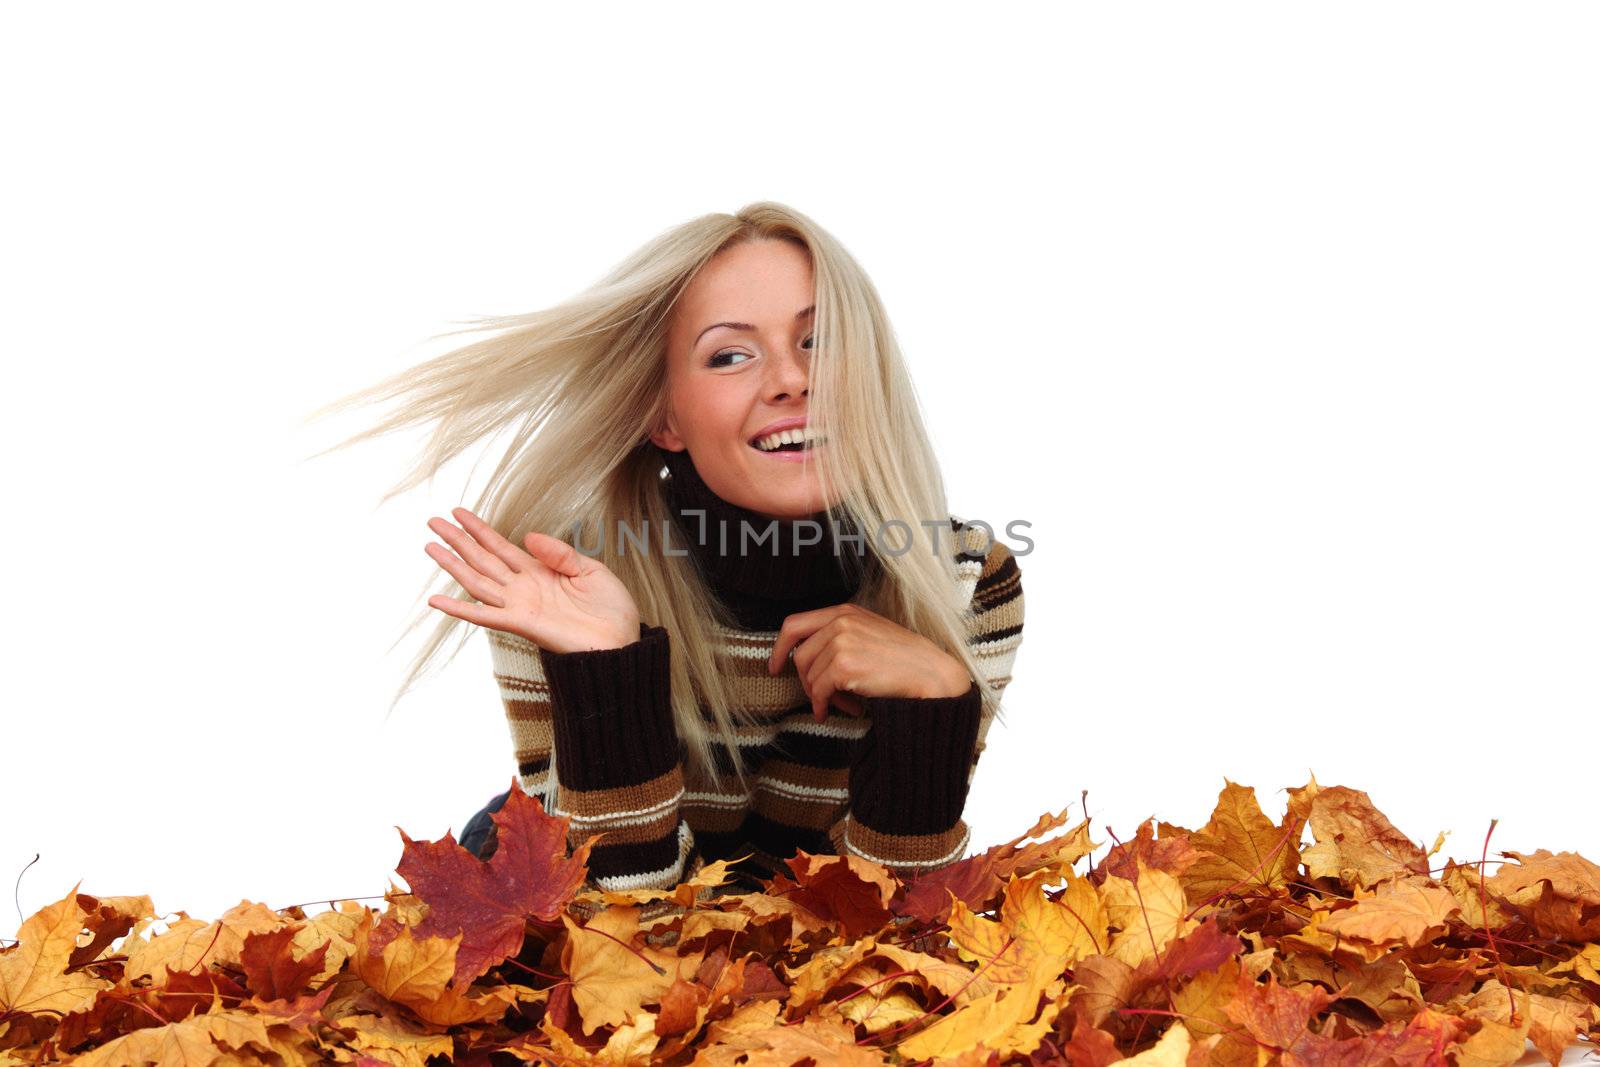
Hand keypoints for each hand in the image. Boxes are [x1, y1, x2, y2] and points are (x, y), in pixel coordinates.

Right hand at [423, 507, 640, 653]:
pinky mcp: (522, 624)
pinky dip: (459, 609)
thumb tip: (528, 536)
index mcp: (539, 571)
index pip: (501, 546)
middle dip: (458, 540)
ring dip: (453, 565)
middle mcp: (524, 587)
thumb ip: (560, 553)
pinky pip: (485, 616)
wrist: (621, 642)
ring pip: (477, 581)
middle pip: (483, 559)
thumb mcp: (591, 570)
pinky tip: (436, 600)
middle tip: (433, 522)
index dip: (480, 530)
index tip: (459, 513)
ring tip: (431, 547)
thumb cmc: (611, 610)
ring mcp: (520, 606)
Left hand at [766, 603, 972, 721]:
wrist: (930, 673)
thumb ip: (840, 638)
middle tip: (821, 697)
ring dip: (822, 696)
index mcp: (845, 612)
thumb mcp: (870, 634)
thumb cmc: (904, 660)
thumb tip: (807, 661)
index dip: (779, 647)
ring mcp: (841, 641)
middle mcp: (840, 621)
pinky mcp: (844, 664)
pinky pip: (818, 691)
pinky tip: (842, 710)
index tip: (775, 666)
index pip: (795, 623)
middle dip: (805, 681)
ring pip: (808, 676)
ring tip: (844, 703)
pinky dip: (825, 705)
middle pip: (799, 655)